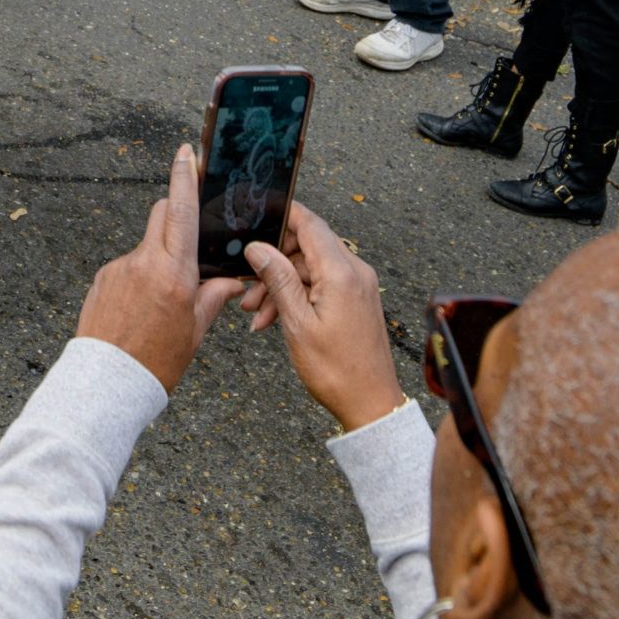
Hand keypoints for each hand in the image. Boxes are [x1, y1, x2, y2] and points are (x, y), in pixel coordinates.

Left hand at [75, 144, 245, 393]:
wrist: (108, 381)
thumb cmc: (157, 360)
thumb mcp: (196, 329)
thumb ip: (213, 295)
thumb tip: (231, 278)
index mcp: (172, 272)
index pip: (179, 211)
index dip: (184, 177)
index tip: (185, 152)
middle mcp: (143, 262)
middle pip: (161, 216)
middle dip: (177, 217)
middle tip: (190, 242)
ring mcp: (118, 267)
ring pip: (147, 245)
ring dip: (159, 258)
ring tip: (162, 303)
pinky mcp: (102, 277)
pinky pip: (128, 266)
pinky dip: (140, 277)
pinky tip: (141, 309)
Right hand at [236, 203, 403, 431]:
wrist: (370, 404)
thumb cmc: (337, 370)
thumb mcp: (297, 323)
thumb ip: (278, 279)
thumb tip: (257, 247)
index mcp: (341, 273)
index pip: (310, 224)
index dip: (282, 215)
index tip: (256, 216)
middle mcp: (355, 273)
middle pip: (306, 247)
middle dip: (273, 262)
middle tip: (248, 286)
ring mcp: (357, 287)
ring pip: (310, 269)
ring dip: (281, 284)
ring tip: (256, 312)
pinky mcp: (356, 300)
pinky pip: (321, 285)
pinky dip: (297, 296)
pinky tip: (275, 320)